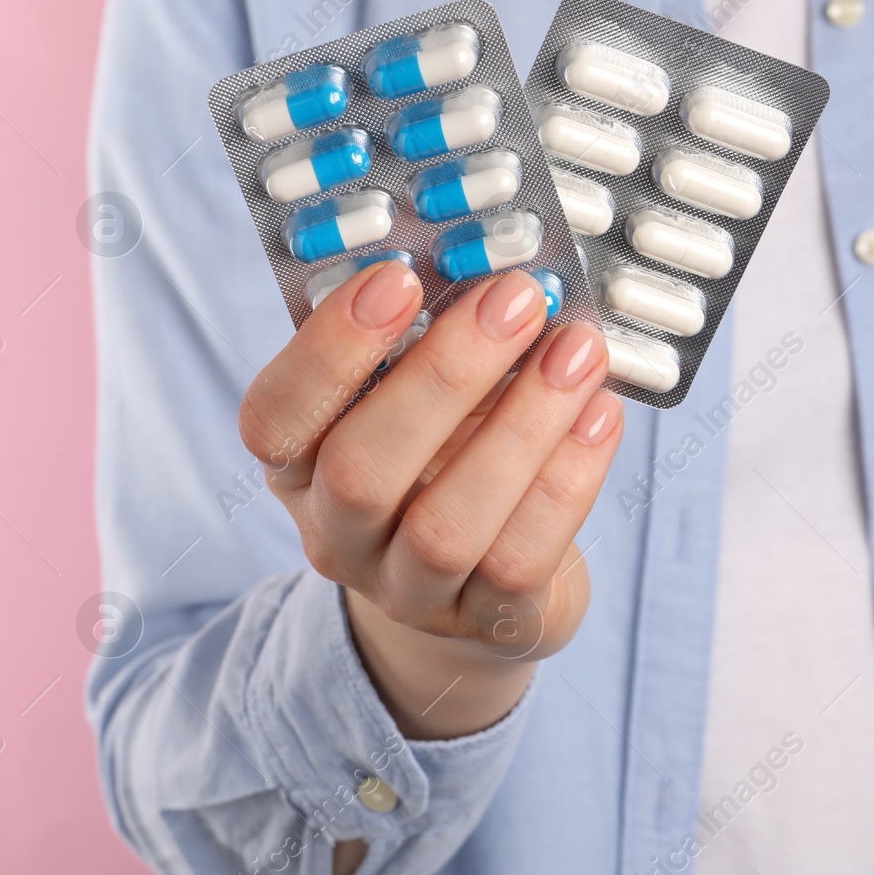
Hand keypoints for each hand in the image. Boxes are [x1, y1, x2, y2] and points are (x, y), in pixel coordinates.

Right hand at [239, 260, 623, 741]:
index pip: (272, 419)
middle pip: (362, 472)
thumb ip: (418, 337)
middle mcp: (334, 535)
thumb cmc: (437, 456)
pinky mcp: (485, 623)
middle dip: (444, 376)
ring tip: (577, 351)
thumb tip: (484, 251)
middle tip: (516, 297)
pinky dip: (567, 481)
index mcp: (296, 464)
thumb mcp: (403, 398)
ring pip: (446, 528)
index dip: (328, 351)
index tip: (396, 277)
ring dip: (520, 428)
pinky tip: (601, 414)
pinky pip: (521, 560)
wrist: (474, 586)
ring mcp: (406, 591)